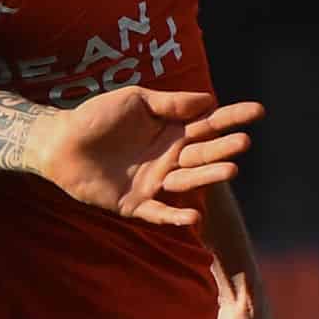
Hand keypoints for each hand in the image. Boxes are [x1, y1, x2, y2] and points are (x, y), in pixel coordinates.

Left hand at [28, 88, 262, 227]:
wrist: (60, 142)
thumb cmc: (96, 117)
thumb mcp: (134, 100)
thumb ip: (169, 103)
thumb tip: (208, 100)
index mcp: (170, 131)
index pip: (208, 123)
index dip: (232, 117)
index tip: (259, 111)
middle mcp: (168, 158)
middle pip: (202, 153)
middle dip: (224, 148)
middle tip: (243, 142)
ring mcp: (154, 182)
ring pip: (188, 181)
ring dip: (208, 176)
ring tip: (230, 169)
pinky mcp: (136, 204)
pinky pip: (159, 213)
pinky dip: (175, 218)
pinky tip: (193, 217)